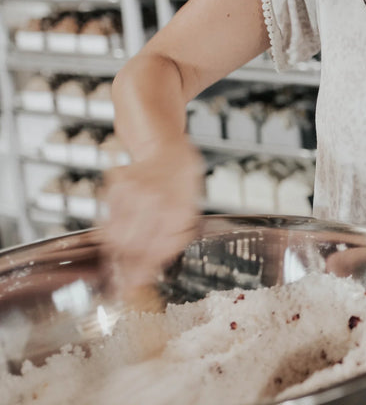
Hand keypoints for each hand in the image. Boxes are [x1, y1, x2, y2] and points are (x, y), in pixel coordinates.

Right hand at [99, 138, 203, 298]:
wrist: (169, 149)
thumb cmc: (182, 184)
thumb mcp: (188, 214)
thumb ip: (170, 244)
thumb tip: (146, 275)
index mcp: (177, 209)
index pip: (154, 251)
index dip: (140, 273)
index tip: (132, 287)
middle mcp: (153, 199)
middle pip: (129, 246)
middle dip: (124, 266)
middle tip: (123, 278)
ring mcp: (132, 190)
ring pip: (113, 235)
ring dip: (115, 251)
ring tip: (122, 256)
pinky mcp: (116, 184)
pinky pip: (106, 218)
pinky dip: (109, 231)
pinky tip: (120, 231)